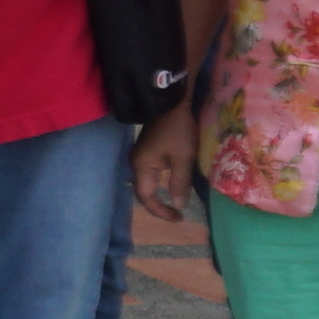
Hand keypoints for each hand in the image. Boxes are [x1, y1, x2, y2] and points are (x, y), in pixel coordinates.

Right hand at [131, 99, 201, 222]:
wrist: (172, 101)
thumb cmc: (177, 129)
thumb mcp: (182, 157)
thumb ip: (180, 183)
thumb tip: (179, 205)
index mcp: (142, 166)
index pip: (146, 197)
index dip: (160, 211)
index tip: (178, 217)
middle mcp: (136, 163)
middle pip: (144, 191)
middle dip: (159, 205)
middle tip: (177, 214)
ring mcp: (141, 155)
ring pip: (148, 182)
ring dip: (160, 194)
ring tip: (176, 202)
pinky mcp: (148, 149)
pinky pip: (152, 172)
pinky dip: (161, 183)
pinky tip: (172, 182)